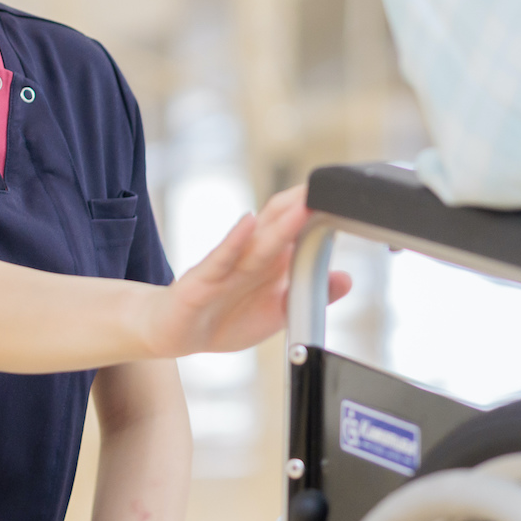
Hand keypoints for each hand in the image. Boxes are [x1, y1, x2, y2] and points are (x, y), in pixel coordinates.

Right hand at [148, 185, 351, 357]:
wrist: (174, 332)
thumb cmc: (225, 317)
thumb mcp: (276, 312)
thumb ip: (309, 295)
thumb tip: (346, 279)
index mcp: (269, 260)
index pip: (296, 230)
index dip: (318, 215)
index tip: (344, 201)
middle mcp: (250, 256)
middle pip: (279, 223)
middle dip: (303, 206)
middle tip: (327, 188)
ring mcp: (226, 265)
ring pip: (257, 240)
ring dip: (280, 221)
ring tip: (302, 203)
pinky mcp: (202, 280)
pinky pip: (220, 257)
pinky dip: (235, 240)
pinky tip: (248, 224)